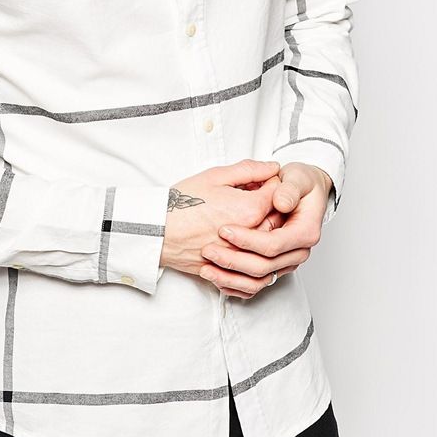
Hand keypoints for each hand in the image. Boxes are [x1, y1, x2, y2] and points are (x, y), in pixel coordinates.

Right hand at [159, 159, 281, 281]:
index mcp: (250, 209)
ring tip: (244, 217)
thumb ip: (249, 170)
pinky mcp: (229, 269)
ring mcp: (240, 256)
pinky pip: (252, 266)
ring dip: (264, 229)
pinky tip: (239, 240)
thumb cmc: (181, 203)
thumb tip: (272, 167)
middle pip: (278, 220)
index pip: (279, 195)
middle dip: (271, 206)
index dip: (272, 183)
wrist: (156, 231)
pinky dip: (251, 253)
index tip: (260, 181)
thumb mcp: (216, 176)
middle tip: (253, 197)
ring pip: (267, 244)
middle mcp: (250, 236)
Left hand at [198, 162, 331, 299]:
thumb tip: (280, 202)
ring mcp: (286, 263)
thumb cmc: (300, 184)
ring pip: (257, 280)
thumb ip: (289, 189)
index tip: (224, 230)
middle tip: (208, 249)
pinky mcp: (274, 268)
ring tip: (205, 267)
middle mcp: (297, 252)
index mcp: (304, 233)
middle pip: (263, 266)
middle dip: (233, 260)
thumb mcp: (297, 178)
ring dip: (229, 276)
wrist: (305, 192)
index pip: (272, 244)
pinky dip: (233, 284)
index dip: (247, 239)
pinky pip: (254, 285)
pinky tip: (215, 275)